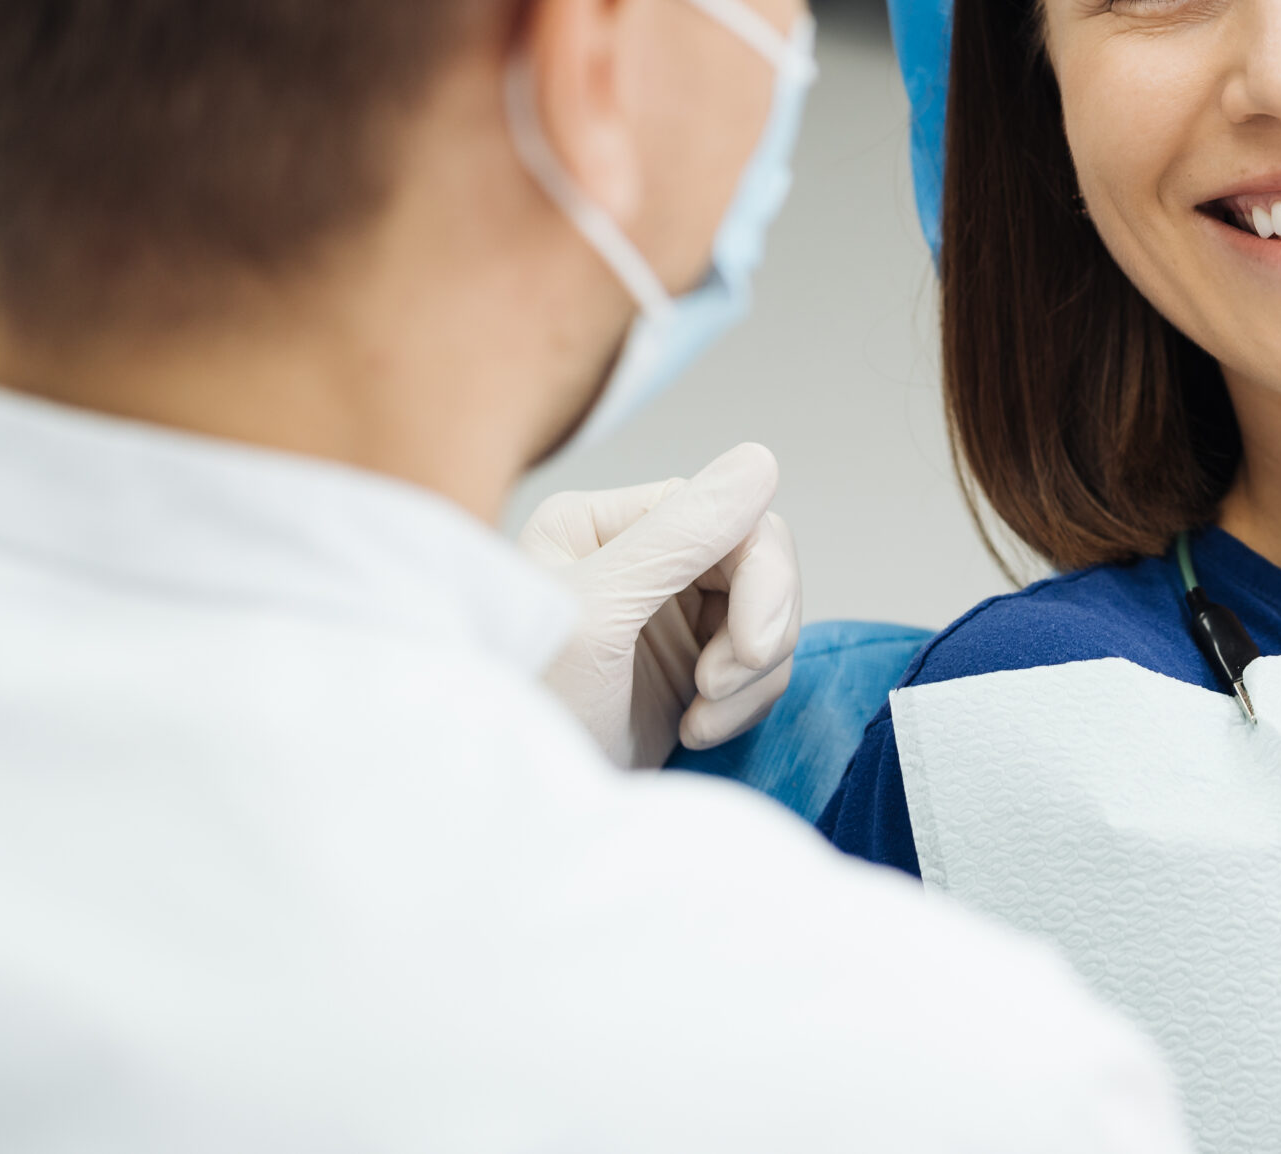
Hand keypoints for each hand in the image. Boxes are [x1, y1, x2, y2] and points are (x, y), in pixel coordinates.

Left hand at [518, 442, 800, 768]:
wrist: (510, 820)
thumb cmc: (527, 712)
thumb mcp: (597, 616)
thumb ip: (679, 535)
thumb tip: (760, 459)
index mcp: (604, 525)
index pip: (729, 515)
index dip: (763, 578)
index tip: (753, 650)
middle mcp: (639, 558)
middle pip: (760, 563)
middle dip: (758, 632)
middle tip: (718, 690)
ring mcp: (666, 615)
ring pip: (770, 616)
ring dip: (753, 677)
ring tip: (700, 720)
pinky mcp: (688, 668)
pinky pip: (762, 665)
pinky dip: (746, 703)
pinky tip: (695, 731)